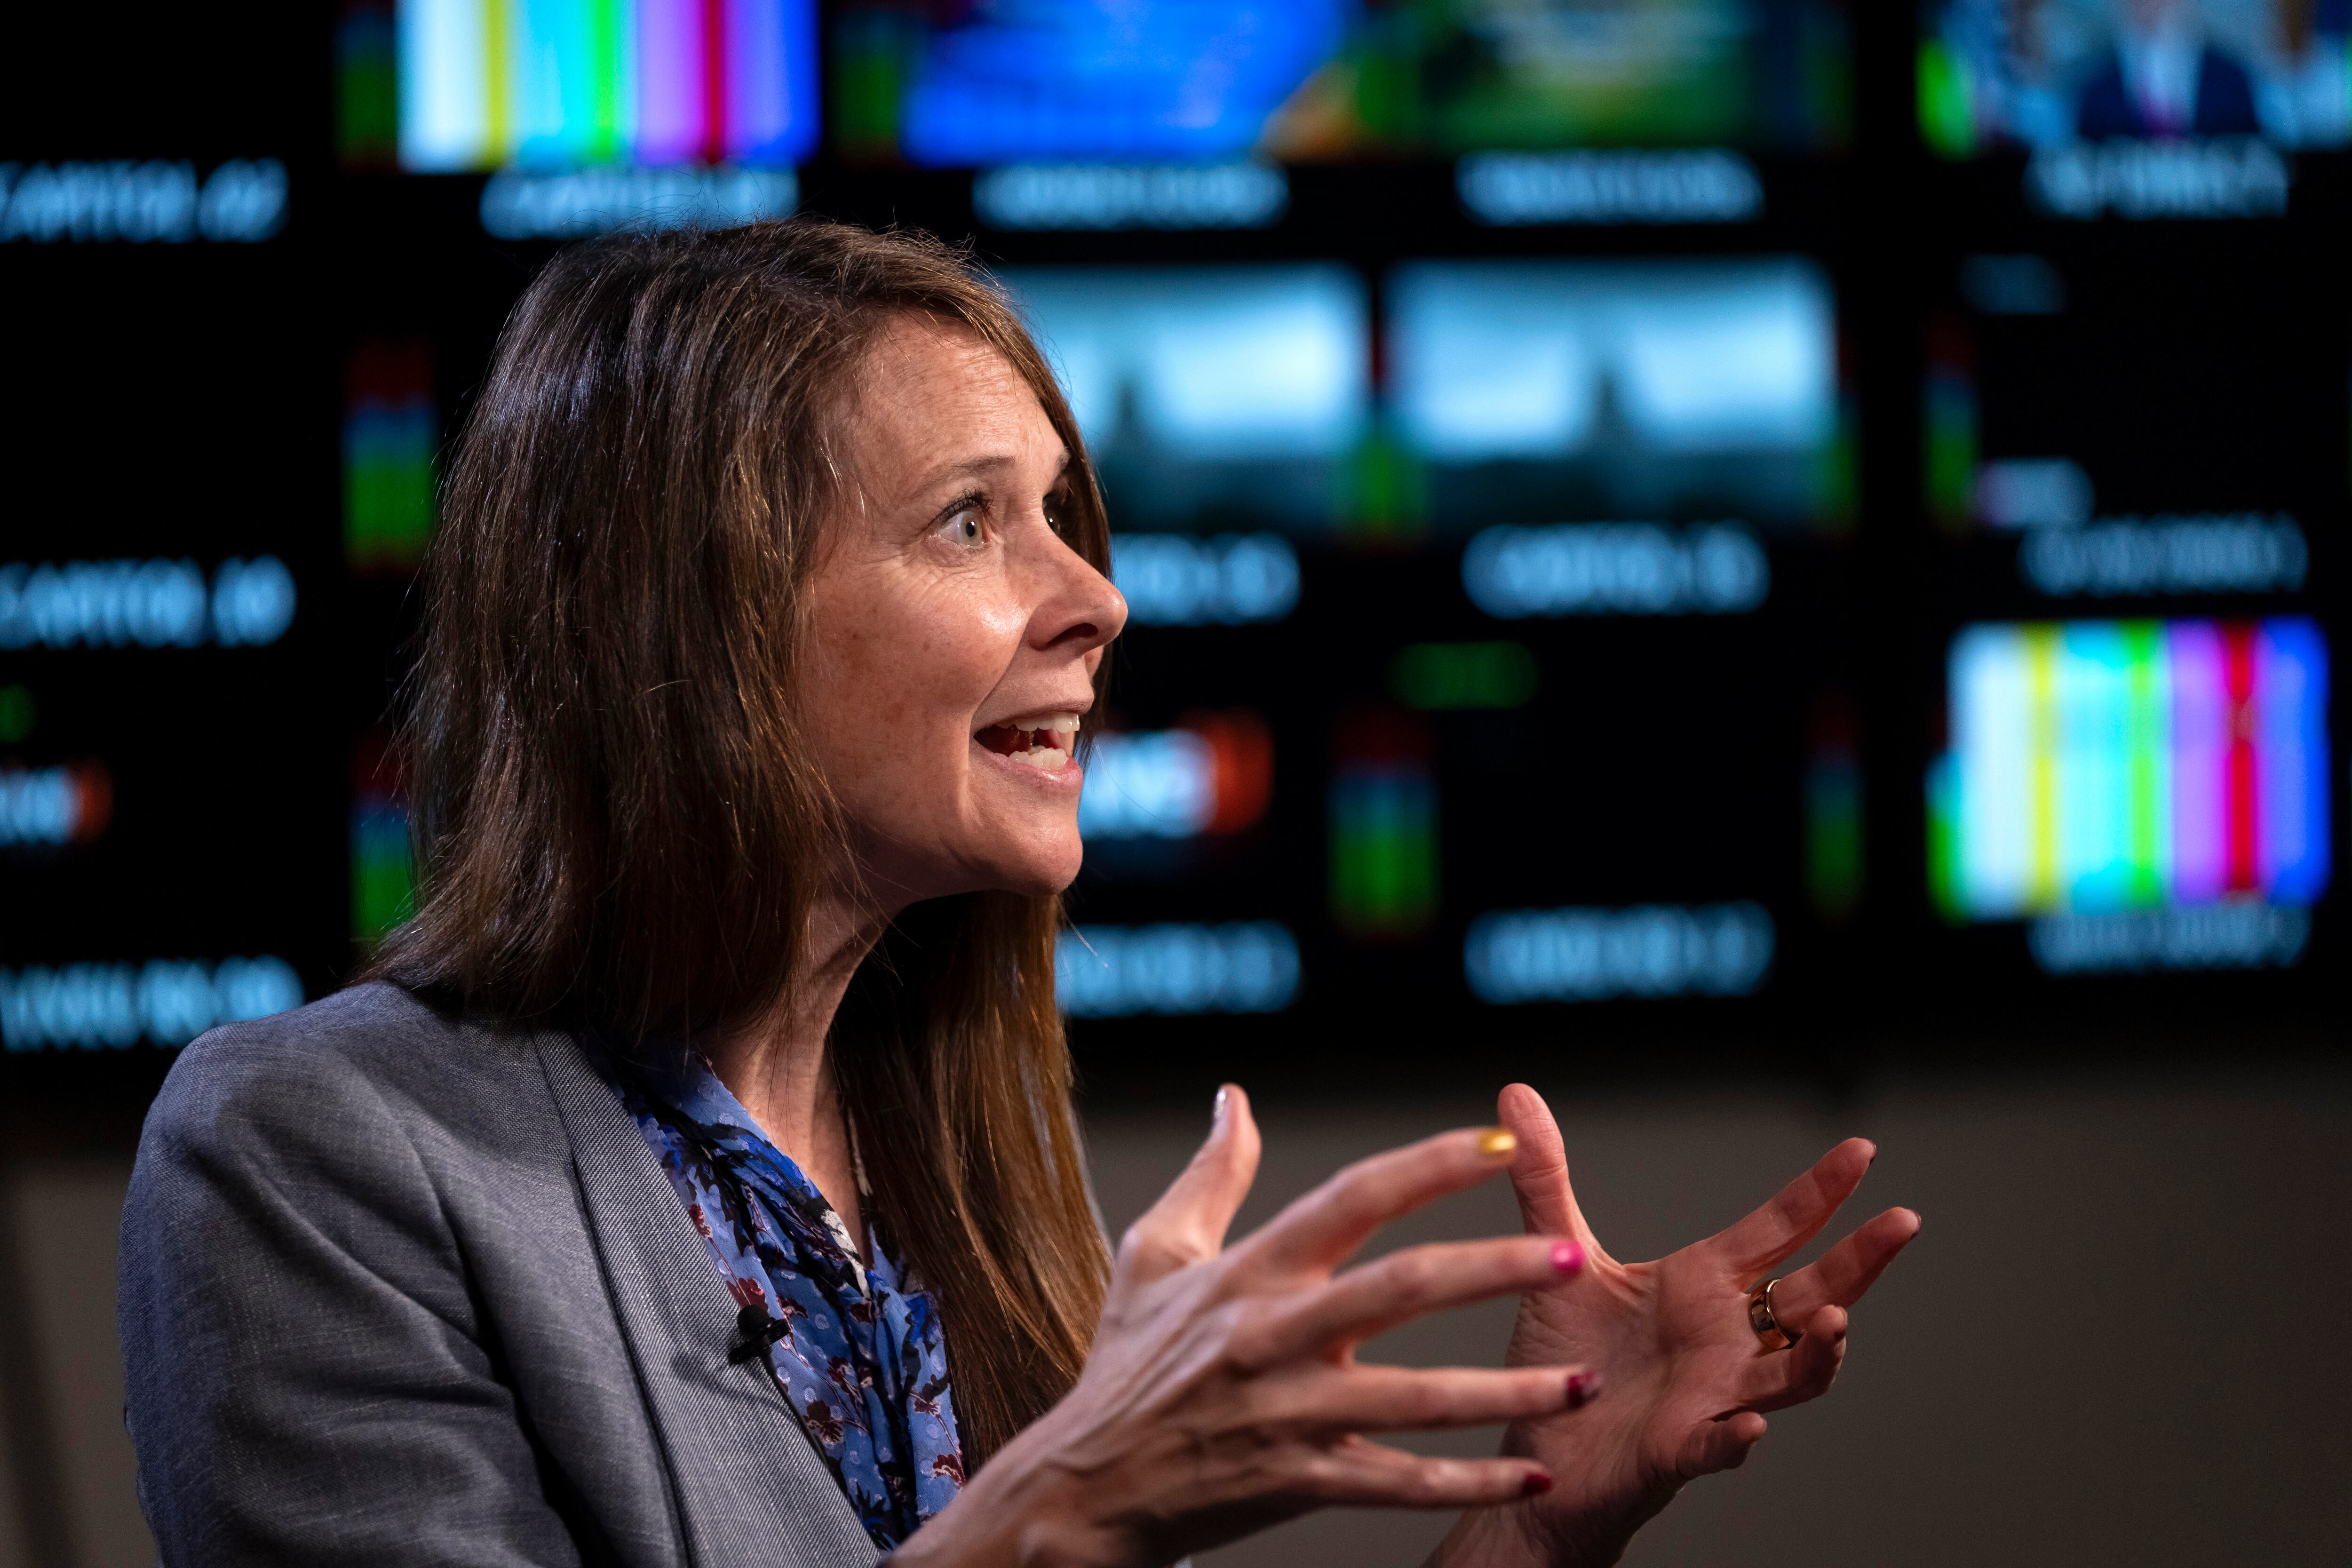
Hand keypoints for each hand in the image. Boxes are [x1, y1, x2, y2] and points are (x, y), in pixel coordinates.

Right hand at [895, 1087, 1602, 1567]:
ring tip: (1583, 1384)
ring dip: (1507, 1394)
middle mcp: (1277, 1335)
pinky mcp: (1298, 1482)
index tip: (1501, 1140)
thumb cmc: (1124, 1368)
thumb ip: (1211, 1176)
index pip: (1353, 1197)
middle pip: (1403, 1290)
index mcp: (1251, 1273)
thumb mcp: (1154, 1256)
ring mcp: (1290, 1414)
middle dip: (1496, 1271)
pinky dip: (1467, 1486)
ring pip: (1417, 1398)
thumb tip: (1235, 1099)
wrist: (1084, 1487)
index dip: (1429, 1165)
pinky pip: (1398, 1485)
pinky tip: (1531, 1480)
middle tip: (1574, 1256)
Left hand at [1432, 1084, 1920, 1567]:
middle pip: (1809, 1295)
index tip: (1862, 1148)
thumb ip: (1545, 1179)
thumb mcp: (1556, 1256)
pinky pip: (1720, 1446)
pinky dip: (1738, 1439)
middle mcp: (1723, 1338)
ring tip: (1837, 1320)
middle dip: (1860, 1261)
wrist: (1540, 1448)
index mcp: (1702, 1285)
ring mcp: (1712, 1396)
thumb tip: (1516, 1093)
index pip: (1776, 1230)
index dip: (1820, 1192)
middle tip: (1903, 1221)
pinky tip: (1752, 1426)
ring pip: (1790, 1378)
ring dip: (1819, 1355)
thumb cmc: (1566, 1357)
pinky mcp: (1678, 1451)